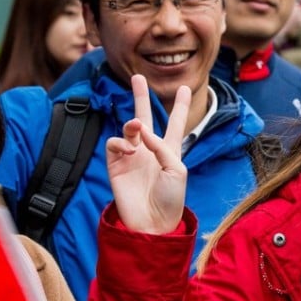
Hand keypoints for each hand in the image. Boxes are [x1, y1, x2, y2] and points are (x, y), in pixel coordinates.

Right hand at [106, 75, 189, 234]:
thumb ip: (162, 146)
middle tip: (137, 77)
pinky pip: (114, 143)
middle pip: (145, 117)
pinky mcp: (116, 164)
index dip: (179, 106)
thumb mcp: (177, 170)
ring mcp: (132, 156)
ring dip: (133, 123)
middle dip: (141, 97)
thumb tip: (141, 130)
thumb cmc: (171, 199)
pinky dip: (120, 142)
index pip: (175, 123)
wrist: (152, 222)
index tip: (185, 88)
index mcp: (170, 151)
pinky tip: (129, 150)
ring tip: (136, 127)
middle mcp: (150, 150)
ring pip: (128, 127)